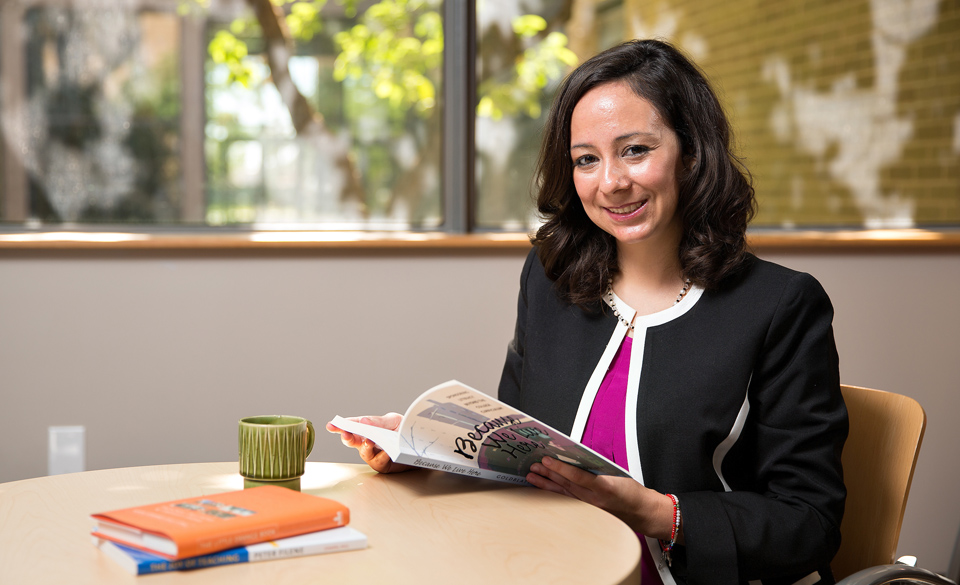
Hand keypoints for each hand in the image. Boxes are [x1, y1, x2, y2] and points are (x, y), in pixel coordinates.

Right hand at [325, 414, 412, 473]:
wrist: (423, 444)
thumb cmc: (404, 431)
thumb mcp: (392, 421)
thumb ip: (376, 421)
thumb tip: (361, 421)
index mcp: (368, 431)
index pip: (352, 427)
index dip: (341, 426)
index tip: (331, 425)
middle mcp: (368, 444)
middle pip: (353, 442)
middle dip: (347, 438)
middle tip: (346, 434)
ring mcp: (375, 456)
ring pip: (365, 453)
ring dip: (366, 447)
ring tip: (370, 441)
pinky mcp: (384, 466)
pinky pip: (379, 462)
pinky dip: (382, 455)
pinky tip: (387, 450)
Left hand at [527, 456, 680, 541]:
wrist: (641, 512)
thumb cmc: (631, 492)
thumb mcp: (616, 474)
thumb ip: (596, 467)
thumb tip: (575, 457)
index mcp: (604, 487)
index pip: (577, 476)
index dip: (560, 467)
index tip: (547, 460)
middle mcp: (594, 500)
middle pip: (565, 485)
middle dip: (547, 474)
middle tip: (533, 466)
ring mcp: (589, 507)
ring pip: (563, 493)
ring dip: (546, 484)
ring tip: (532, 476)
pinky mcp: (587, 512)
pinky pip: (567, 500)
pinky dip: (555, 493)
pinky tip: (545, 489)